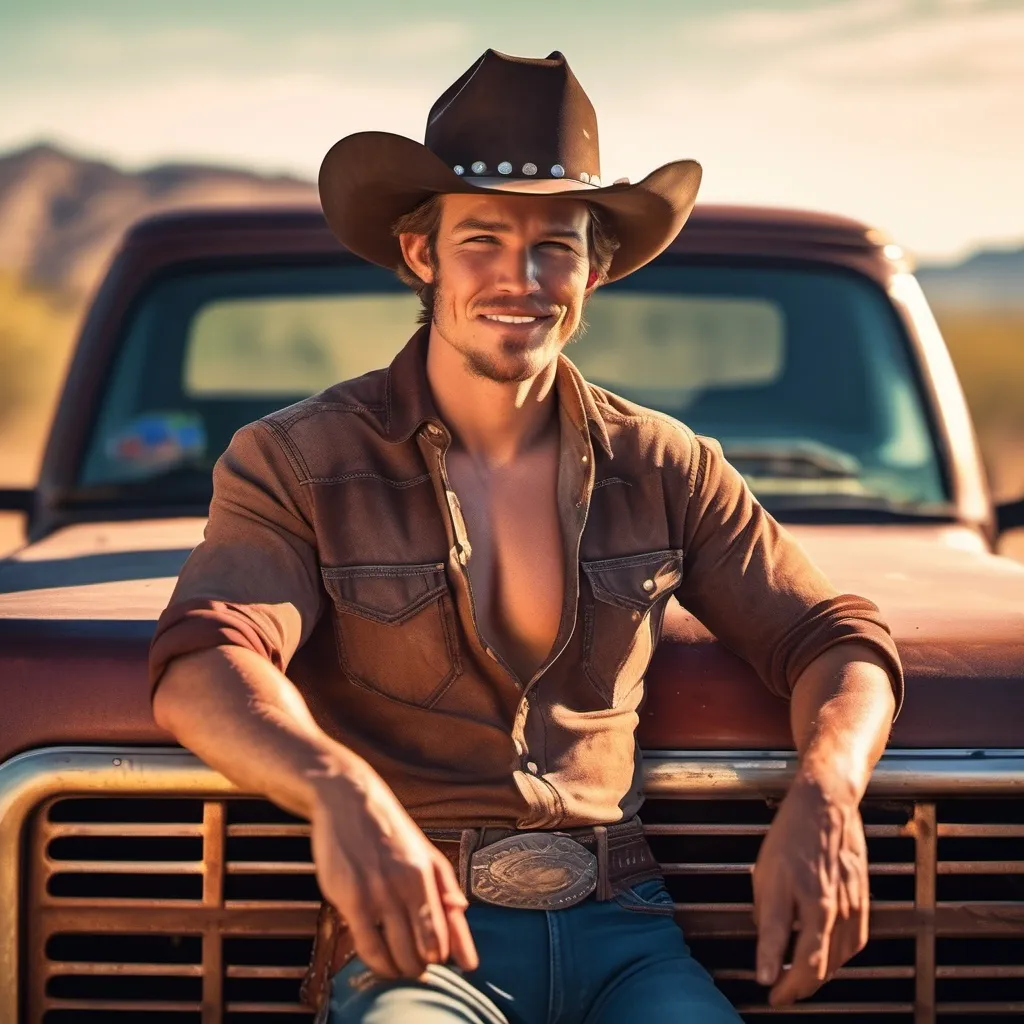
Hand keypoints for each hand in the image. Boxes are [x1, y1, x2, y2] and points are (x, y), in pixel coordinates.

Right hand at [308, 759, 478, 979]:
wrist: (349, 800)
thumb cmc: (390, 829)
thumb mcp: (425, 851)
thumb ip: (445, 884)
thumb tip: (463, 913)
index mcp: (425, 874)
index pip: (442, 934)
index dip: (445, 956)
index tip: (443, 961)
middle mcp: (402, 886)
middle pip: (420, 951)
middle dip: (422, 967)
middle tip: (419, 966)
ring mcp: (374, 894)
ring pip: (394, 954)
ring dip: (400, 970)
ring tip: (401, 967)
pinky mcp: (348, 898)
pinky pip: (367, 946)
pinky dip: (377, 962)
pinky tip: (381, 960)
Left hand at [752, 773, 869, 1005]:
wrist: (826, 805)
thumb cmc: (791, 833)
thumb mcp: (764, 870)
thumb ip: (766, 912)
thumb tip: (765, 944)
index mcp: (798, 894)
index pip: (784, 945)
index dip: (774, 972)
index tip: (766, 989)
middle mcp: (826, 905)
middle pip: (816, 963)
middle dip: (797, 987)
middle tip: (780, 996)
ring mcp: (849, 906)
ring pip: (837, 959)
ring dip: (819, 978)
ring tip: (800, 985)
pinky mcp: (862, 903)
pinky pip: (854, 944)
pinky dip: (840, 960)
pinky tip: (828, 962)